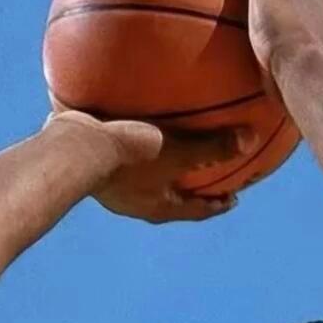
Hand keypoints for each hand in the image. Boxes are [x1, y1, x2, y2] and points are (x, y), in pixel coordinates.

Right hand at [43, 108, 242, 223]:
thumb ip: (211, 148)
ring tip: (169, 143)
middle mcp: (135, 201)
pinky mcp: (92, 162)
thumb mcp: (177, 151)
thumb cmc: (128, 156)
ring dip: (159, 162)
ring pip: (144, 174)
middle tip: (207, 175)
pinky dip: (133, 137)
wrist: (72, 150)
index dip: (216, 204)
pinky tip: (133, 113)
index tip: (233, 198)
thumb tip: (250, 141)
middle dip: (189, 185)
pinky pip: (121, 149)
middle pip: (171, 195)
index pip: (196, 209)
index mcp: (157, 206)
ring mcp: (111, 184)